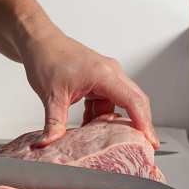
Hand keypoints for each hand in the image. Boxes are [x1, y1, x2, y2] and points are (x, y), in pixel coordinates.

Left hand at [19, 31, 159, 148]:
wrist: (39, 42)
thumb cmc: (47, 58)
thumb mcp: (50, 97)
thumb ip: (53, 123)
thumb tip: (49, 142)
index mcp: (103, 74)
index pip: (132, 100)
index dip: (144, 122)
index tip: (150, 139)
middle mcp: (110, 72)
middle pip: (134, 101)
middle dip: (138, 124)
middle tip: (142, 145)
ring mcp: (105, 75)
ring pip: (119, 102)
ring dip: (114, 120)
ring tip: (109, 140)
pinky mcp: (98, 79)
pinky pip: (107, 100)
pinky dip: (101, 114)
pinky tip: (90, 126)